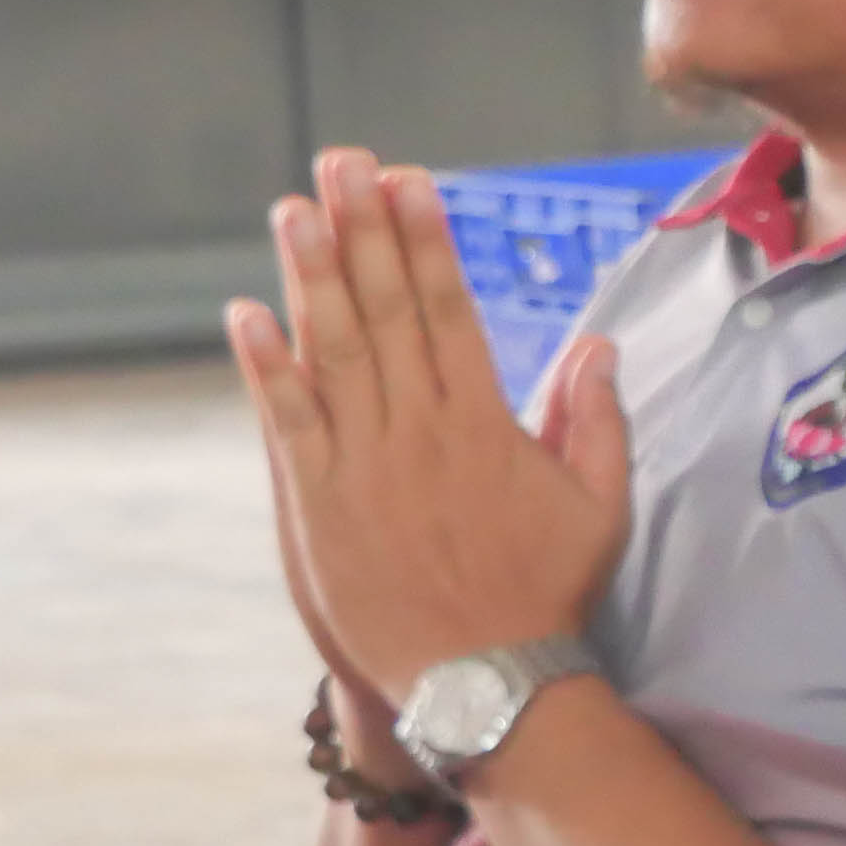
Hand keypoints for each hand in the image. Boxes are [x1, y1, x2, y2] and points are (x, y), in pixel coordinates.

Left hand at [226, 153, 633, 700]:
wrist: (486, 684)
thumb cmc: (546, 595)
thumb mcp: (598, 507)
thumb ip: (595, 421)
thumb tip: (599, 348)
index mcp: (486, 424)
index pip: (450, 309)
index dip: (425, 239)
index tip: (407, 180)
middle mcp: (422, 432)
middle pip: (388, 310)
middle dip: (363, 229)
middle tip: (342, 162)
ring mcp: (366, 467)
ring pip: (336, 351)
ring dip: (312, 275)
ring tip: (294, 208)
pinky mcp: (320, 506)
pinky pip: (289, 424)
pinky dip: (267, 368)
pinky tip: (247, 314)